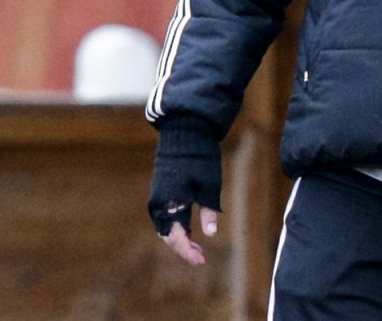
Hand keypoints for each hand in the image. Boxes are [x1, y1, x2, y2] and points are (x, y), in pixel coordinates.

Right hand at [147, 116, 222, 264]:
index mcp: (171, 204)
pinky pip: (165, 217)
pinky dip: (176, 226)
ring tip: (197, 246)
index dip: (187, 252)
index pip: (176, 237)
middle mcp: (159, 204)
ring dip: (179, 238)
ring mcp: (157, 198)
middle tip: (201, 257)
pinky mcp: (160, 192)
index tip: (200, 261)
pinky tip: (190, 229)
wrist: (184, 134)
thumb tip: (210, 234)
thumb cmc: (200, 159)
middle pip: (168, 235)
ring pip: (165, 227)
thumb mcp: (209, 187)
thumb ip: (209, 212)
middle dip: (183, 248)